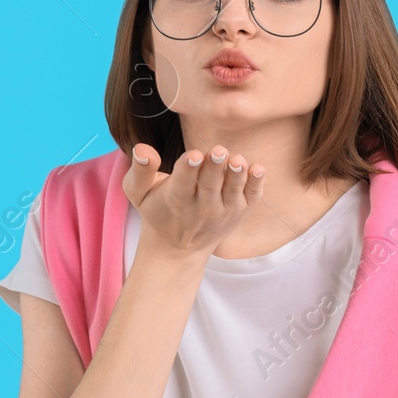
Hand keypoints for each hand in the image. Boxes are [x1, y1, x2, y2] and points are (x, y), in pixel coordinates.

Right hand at [123, 142, 264, 264]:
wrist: (179, 249)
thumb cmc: (157, 211)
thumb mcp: (139, 193)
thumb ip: (140, 170)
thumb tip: (142, 149)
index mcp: (176, 199)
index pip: (183, 182)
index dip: (188, 168)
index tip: (194, 156)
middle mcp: (202, 207)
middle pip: (210, 184)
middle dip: (214, 168)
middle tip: (219, 151)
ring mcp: (225, 210)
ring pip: (232, 190)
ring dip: (236, 175)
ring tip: (237, 160)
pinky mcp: (241, 210)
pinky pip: (252, 196)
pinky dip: (256, 184)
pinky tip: (258, 168)